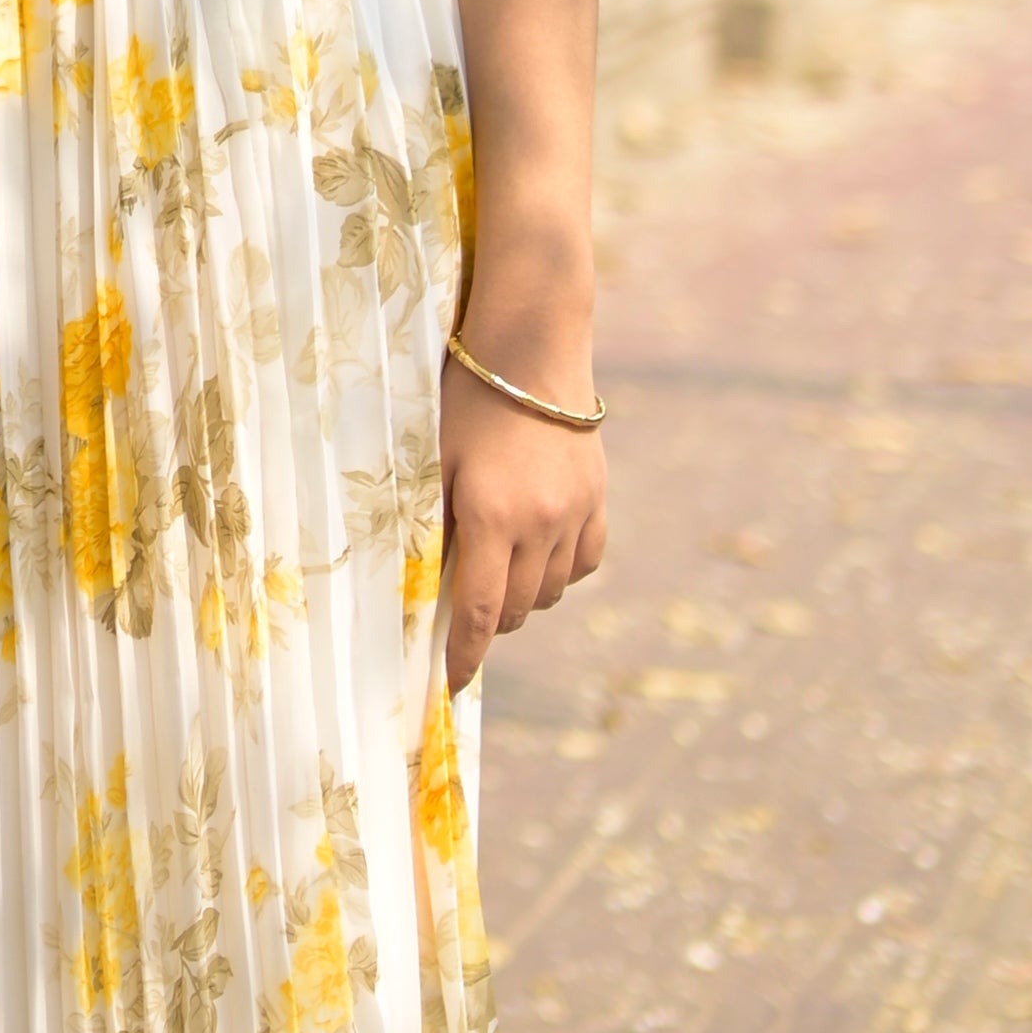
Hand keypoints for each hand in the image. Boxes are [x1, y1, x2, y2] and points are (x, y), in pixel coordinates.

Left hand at [440, 366, 606, 678]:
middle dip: (492, 623)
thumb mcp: (437, 463)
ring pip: (552, 590)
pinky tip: (539, 556)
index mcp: (491, 517)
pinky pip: (583, 562)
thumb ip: (439, 527)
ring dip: (525, 598)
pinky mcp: (597, 499)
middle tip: (468, 613)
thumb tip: (434, 586)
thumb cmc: (467, 401)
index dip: (466, 656)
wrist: (531, 349)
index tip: (453, 683)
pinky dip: (560, 572)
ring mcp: (575, 513)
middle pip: (520, 608)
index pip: (481, 612)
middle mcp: (539, 523)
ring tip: (500, 577)